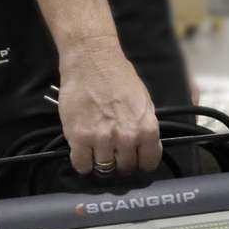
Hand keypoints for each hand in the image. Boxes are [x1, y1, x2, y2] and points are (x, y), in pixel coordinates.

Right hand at [58, 36, 161, 174]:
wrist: (92, 60)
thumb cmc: (118, 77)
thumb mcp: (144, 103)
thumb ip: (145, 129)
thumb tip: (144, 150)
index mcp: (146, 129)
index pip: (148, 164)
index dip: (140, 162)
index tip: (133, 159)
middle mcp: (127, 137)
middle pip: (125, 168)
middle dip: (120, 162)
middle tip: (112, 151)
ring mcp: (102, 139)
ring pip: (104, 169)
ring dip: (100, 162)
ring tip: (96, 149)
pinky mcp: (79, 138)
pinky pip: (81, 165)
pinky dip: (82, 163)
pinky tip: (83, 152)